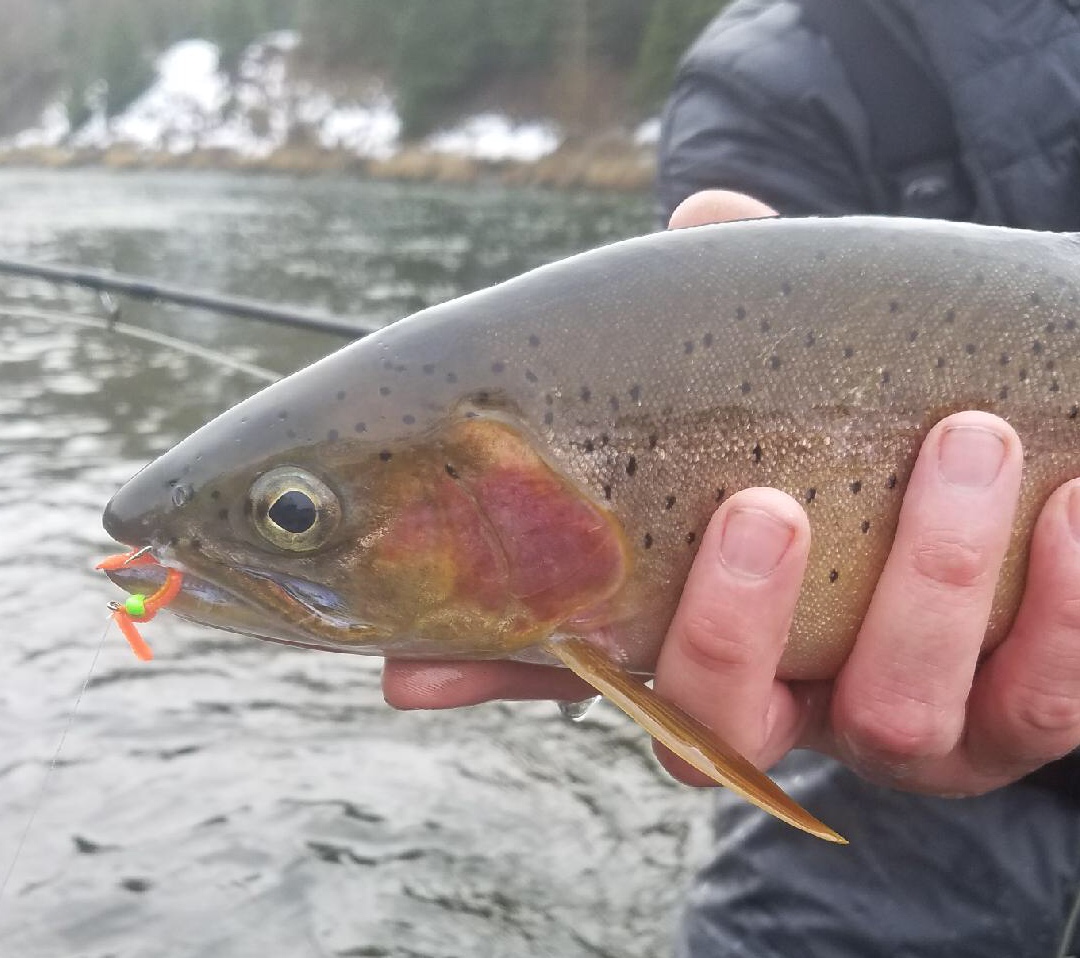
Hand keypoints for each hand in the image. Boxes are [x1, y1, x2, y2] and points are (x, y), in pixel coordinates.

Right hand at [382, 190, 1079, 796]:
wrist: (1013, 446)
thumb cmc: (862, 422)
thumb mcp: (774, 378)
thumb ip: (709, 333)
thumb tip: (661, 255)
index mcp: (706, 640)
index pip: (595, 678)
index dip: (516, 680)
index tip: (460, 640)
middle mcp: (793, 706)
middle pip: (728, 728)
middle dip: (732, 627)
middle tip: (762, 504)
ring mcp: (912, 724)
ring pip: (898, 715)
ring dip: (926, 581)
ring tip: (964, 435)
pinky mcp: (1026, 709)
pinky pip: (1048, 695)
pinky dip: (1063, 605)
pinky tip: (1073, 502)